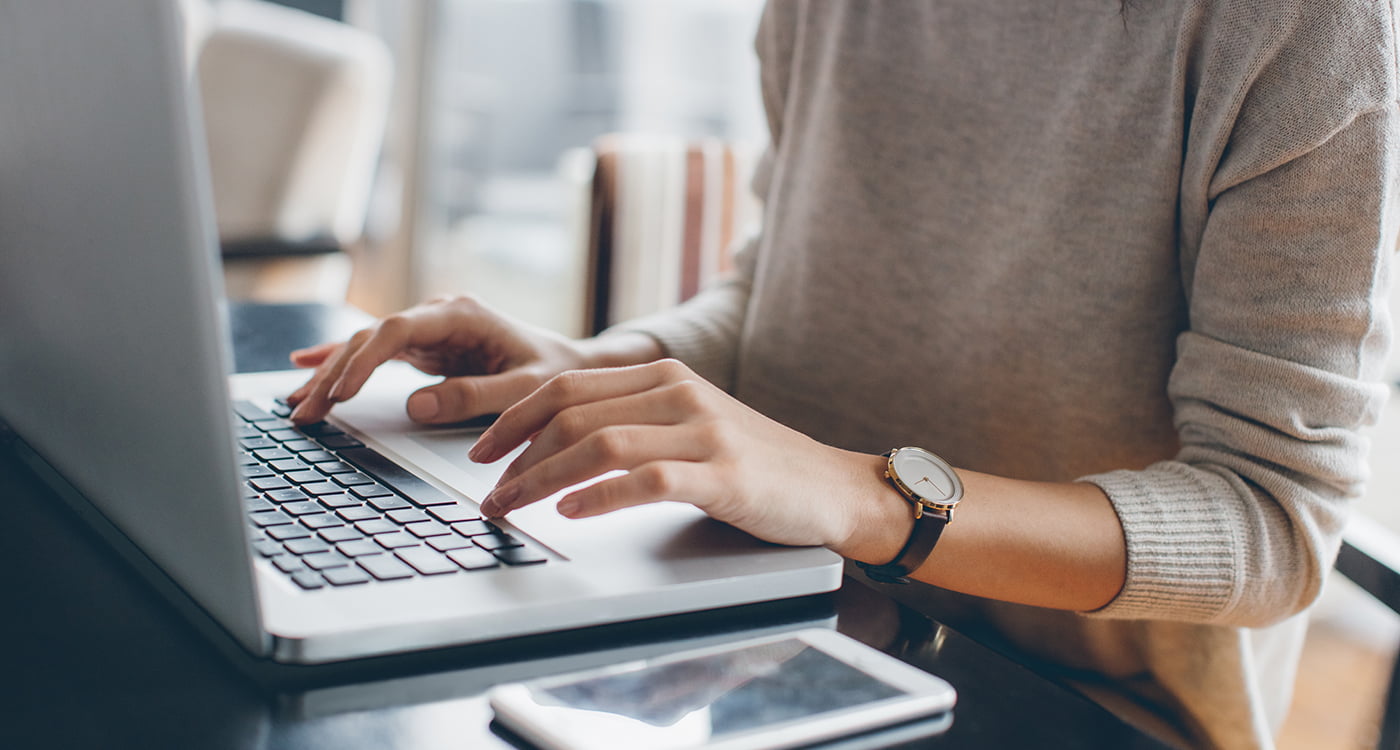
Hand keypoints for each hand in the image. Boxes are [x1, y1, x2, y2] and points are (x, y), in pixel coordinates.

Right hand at [286, 295, 650, 425]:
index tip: (340, 391)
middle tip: (305, 411)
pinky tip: (304, 366)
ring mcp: (428, 329)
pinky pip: (374, 353)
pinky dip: (340, 362)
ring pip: (365, 346)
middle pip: (371, 338)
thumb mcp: (525, 389)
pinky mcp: (424, 347)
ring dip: (329, 375)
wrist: (571, 366)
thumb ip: (475, 396)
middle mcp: (438, 315)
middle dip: (333, 374)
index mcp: (462, 314)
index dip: (364, 359)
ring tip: (296, 406)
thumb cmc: (555, 375)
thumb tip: (416, 406)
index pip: (398, 330)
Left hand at [470, 359, 902, 553]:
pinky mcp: (723, 475)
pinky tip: (570, 511)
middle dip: (515, 453)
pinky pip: (647, 480)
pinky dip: (599, 496)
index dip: (513, 418)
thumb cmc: (753, 464)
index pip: (567, 385)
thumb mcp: (689, 425)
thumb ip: (633, 421)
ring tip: (512, 506)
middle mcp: (679, 393)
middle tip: (487, 491)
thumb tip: (554, 445)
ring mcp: (703, 432)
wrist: (830, 487)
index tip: (480, 451)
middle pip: (572, 411)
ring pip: (599, 443)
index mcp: (664, 376)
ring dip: (542, 479)